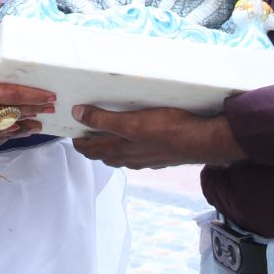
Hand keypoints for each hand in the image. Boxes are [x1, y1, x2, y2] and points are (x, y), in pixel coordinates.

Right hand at [0, 39, 55, 150]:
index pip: (13, 95)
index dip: (35, 96)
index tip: (50, 96)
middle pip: (14, 115)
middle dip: (34, 112)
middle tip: (50, 109)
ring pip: (4, 132)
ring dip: (22, 128)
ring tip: (36, 125)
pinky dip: (2, 136)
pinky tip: (11, 132)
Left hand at [70, 104, 245, 169]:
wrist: (201, 141)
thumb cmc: (168, 130)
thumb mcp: (132, 122)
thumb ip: (104, 119)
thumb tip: (78, 114)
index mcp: (120, 149)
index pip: (92, 149)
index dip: (80, 143)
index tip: (72, 134)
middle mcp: (131, 157)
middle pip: (105, 155)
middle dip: (92, 147)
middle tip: (84, 136)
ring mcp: (146, 159)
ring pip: (122, 157)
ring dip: (110, 150)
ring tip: (106, 139)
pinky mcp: (160, 156)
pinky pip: (138, 156)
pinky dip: (130, 150)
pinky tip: (136, 144)